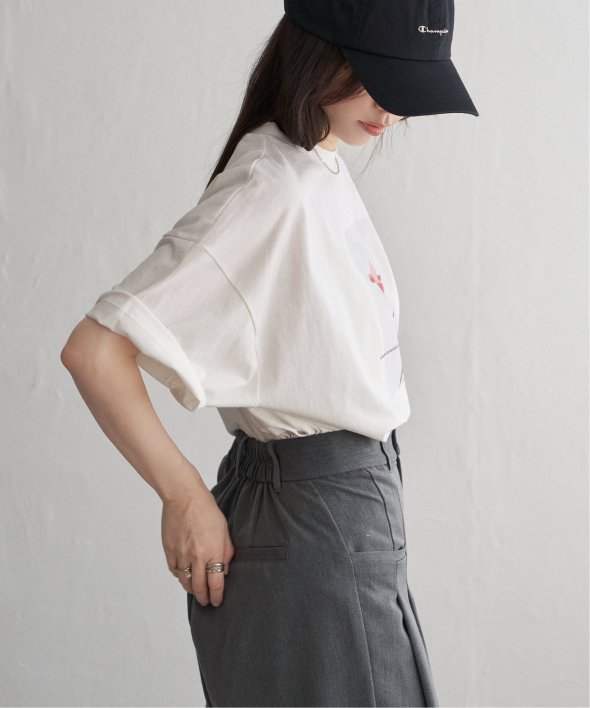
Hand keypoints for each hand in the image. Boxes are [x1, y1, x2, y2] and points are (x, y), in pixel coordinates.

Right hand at [161, 489, 233, 606]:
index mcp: (212, 551)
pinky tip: (184, 575)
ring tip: (196, 590)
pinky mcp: (169, 550)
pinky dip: (180, 576)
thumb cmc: (207, 510)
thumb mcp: (224, 530)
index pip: (215, 583)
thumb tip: (225, 569)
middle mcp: (196, 556)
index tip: (217, 602)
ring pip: (185, 582)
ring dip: (191, 589)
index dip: (216, 596)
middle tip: (206, 601)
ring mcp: (181, 554)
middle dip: (203, 598)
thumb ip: (226, 551)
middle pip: (199, 587)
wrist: (184, 497)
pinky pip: (174, 570)